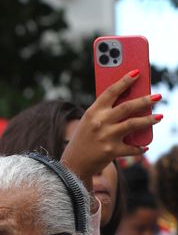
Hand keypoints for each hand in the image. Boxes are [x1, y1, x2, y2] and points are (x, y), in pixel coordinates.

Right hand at [61, 70, 160, 190]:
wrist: (74, 162)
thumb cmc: (85, 138)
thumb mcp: (90, 121)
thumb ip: (106, 112)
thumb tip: (133, 103)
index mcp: (93, 111)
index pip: (111, 92)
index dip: (125, 81)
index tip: (137, 72)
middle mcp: (99, 122)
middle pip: (127, 107)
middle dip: (145, 100)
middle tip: (158, 96)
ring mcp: (106, 136)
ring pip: (133, 124)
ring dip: (149, 120)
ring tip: (160, 116)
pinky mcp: (112, 151)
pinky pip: (132, 148)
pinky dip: (140, 147)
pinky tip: (145, 146)